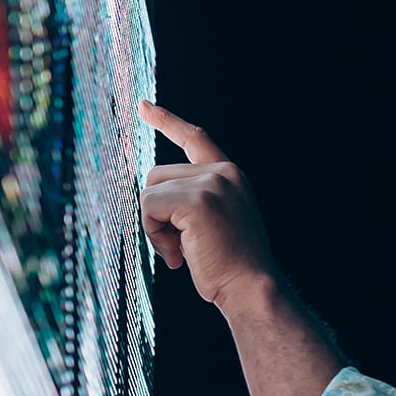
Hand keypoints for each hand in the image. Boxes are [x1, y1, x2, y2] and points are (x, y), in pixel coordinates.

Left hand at [140, 100, 277, 308]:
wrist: (251, 289)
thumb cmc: (229, 267)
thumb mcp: (213, 224)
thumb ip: (190, 202)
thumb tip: (150, 199)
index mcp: (229, 175)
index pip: (194, 138)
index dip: (166, 121)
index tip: (143, 106)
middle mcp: (223, 172)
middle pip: (156, 175)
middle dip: (156, 214)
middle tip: (179, 247)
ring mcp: (212, 183)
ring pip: (149, 192)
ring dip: (154, 227)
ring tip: (181, 253)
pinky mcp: (198, 200)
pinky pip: (149, 208)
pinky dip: (154, 235)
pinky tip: (176, 257)